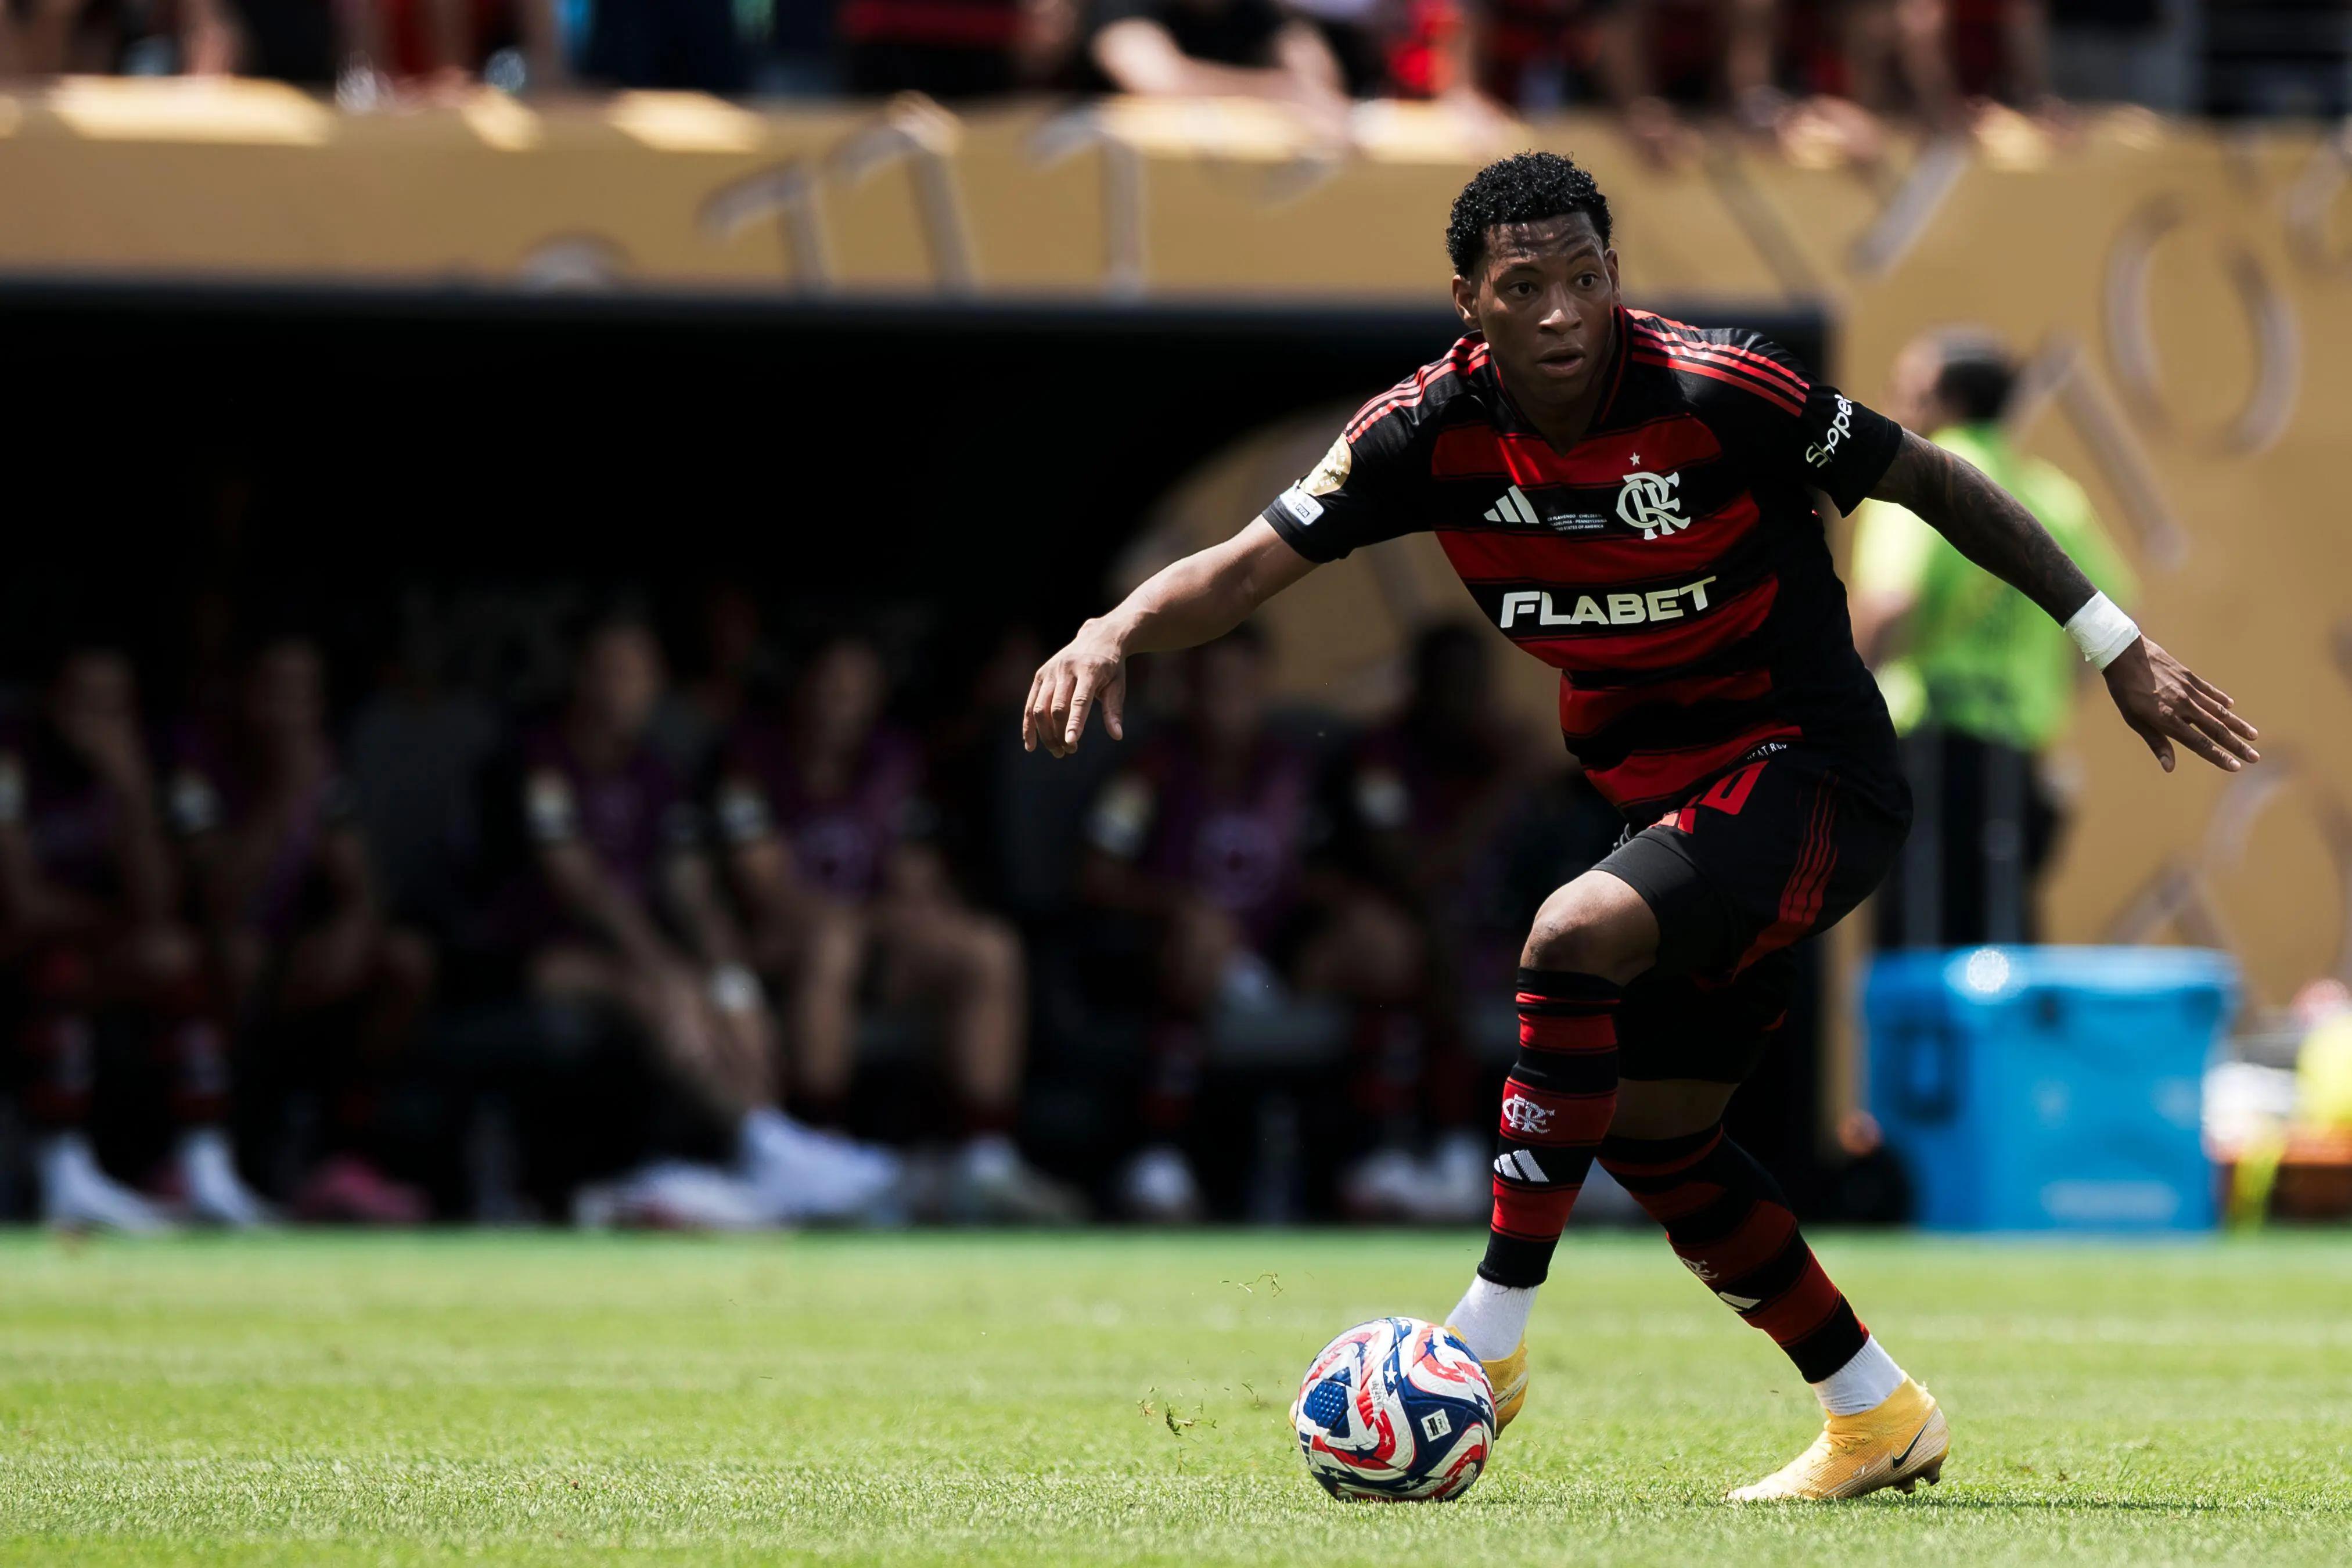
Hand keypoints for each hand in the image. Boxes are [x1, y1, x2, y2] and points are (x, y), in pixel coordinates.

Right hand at [1022, 619, 1128, 758]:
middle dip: (1060, 733)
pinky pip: (1030, 703)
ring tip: (1058, 751)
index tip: (1071, 742)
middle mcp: (1066, 668)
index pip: (1079, 700)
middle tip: (1069, 751)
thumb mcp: (1117, 685)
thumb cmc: (1111, 667)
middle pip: (1057, 707)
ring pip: (1040, 708)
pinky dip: (1028, 725)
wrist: (1097, 637)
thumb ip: (1114, 711)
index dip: (1074, 722)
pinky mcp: (1040, 674)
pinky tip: (1030, 745)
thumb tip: (1117, 736)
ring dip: (1046, 733)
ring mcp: (1050, 671)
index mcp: (1089, 669)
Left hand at [2102, 637, 2259, 773]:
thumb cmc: (2125, 692)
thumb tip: (2170, 768)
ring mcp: (2189, 689)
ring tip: (2253, 736)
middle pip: (2216, 729)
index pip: (2200, 743)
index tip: (2236, 767)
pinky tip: (2231, 706)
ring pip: (2219, 711)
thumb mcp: (2134, 720)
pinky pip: (2210, 691)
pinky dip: (2221, 699)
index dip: (2218, 757)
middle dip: (2237, 745)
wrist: (2124, 654)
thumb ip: (2156, 743)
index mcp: (2169, 719)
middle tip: (2255, 757)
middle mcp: (2184, 705)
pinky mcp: (2189, 676)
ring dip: (2237, 724)